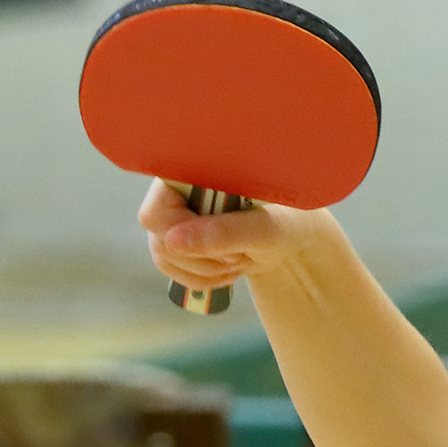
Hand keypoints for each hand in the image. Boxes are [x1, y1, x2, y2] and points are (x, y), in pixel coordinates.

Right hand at [140, 182, 330, 296]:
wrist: (290, 233)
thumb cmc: (286, 220)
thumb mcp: (266, 230)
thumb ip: (225, 233)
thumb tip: (172, 241)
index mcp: (195, 169)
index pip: (156, 212)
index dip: (187, 237)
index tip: (232, 244)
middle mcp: (174, 188)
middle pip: (160, 240)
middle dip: (206, 257)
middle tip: (242, 252)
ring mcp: (170, 213)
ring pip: (164, 258)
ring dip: (207, 269)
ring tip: (239, 256)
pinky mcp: (173, 235)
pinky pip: (170, 269)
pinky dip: (203, 277)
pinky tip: (227, 265)